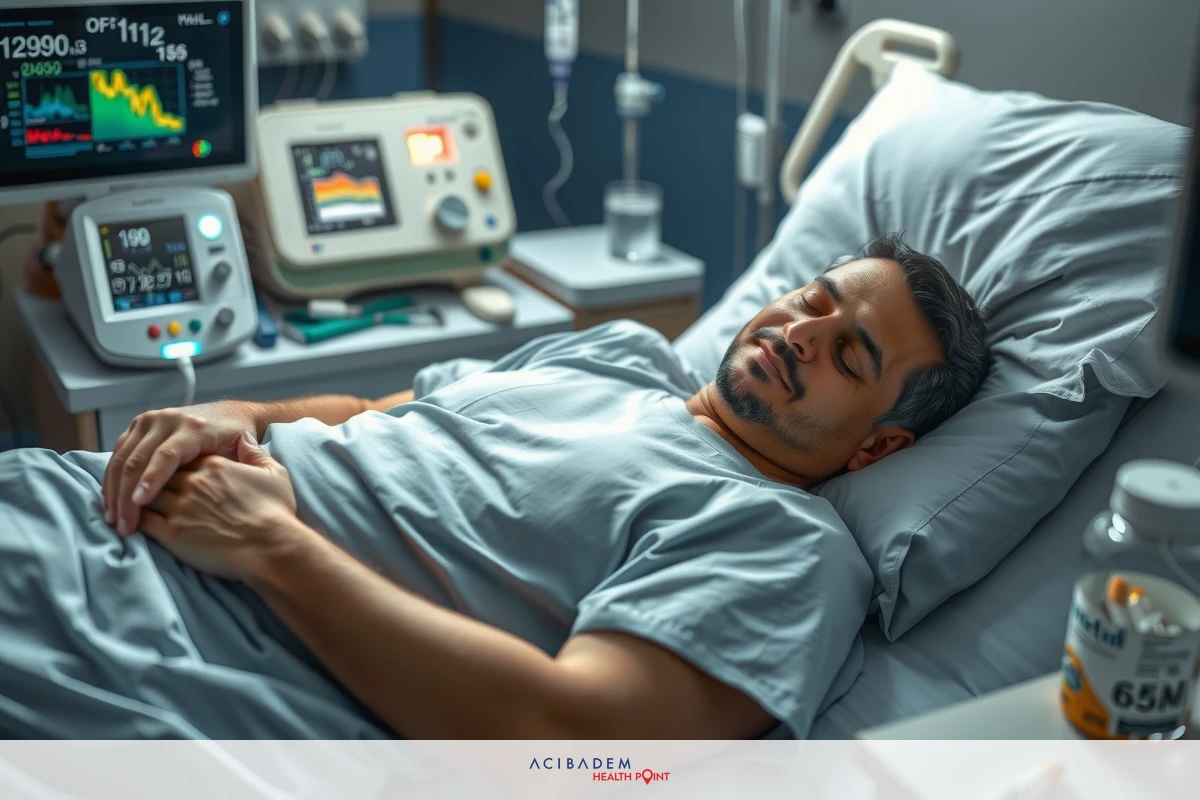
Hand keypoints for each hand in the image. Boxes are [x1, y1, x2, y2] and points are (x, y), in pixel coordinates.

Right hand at [103, 400, 259, 536]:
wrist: (230, 415)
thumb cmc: (236, 442)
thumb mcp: (239, 453)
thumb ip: (225, 470)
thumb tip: (213, 491)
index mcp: (194, 427)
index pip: (166, 455)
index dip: (152, 480)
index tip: (140, 504)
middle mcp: (168, 420)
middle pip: (139, 459)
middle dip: (126, 495)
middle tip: (123, 526)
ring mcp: (150, 421)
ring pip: (123, 457)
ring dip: (114, 491)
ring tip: (114, 520)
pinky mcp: (138, 425)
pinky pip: (119, 453)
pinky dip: (112, 479)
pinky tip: (112, 502)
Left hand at [137, 433, 298, 581]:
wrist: (273, 547)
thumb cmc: (277, 513)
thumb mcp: (274, 474)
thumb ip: (256, 454)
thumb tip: (247, 441)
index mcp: (214, 465)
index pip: (179, 458)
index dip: (170, 466)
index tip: (166, 473)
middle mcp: (193, 482)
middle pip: (156, 474)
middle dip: (145, 480)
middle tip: (135, 487)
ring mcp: (180, 507)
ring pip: (143, 495)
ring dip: (133, 499)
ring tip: (126, 506)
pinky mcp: (173, 533)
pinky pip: (143, 520)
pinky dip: (133, 519)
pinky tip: (129, 523)